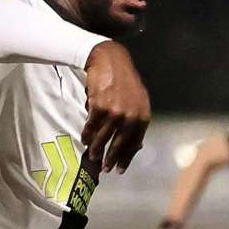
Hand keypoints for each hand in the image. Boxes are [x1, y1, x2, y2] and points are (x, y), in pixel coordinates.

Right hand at [82, 41, 149, 173]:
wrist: (110, 60)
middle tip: (105, 168)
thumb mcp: (138, 101)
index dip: (126, 158)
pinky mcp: (99, 107)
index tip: (119, 169)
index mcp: (142, 116)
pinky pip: (91, 126)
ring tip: (92, 155)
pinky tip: (85, 140)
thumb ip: (137, 122)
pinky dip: (87, 134)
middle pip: (119, 144)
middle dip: (111, 158)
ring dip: (96, 149)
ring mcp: (115, 112)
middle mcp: (130, 116)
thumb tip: (136, 147)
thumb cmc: (125, 81)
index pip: (134, 143)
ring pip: (103, 137)